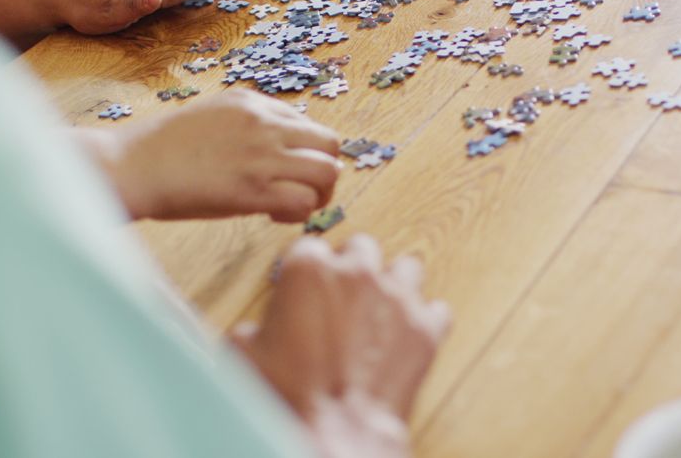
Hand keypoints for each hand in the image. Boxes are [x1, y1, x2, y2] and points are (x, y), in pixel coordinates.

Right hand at [81, 89, 340, 221]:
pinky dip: (298, 214)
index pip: (308, 125)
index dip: (303, 153)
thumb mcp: (211, 116)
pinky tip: (274, 216)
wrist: (131, 165)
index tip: (282, 172)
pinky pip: (305, 201)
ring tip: (290, 206)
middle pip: (330, 145)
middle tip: (302, 192)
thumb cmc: (163, 149)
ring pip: (326, 173)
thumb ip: (247, 124)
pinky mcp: (253, 189)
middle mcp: (264, 123)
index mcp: (253, 102)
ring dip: (317, 195)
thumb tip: (276, 148)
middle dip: (324, 172)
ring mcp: (261, 155)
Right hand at [232, 236, 450, 457]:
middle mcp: (357, 274)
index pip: (309, 246)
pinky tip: (408, 335)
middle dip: (353, 267)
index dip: (306, 269)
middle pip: (361, 246)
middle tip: (344, 296)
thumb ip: (253, 329)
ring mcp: (397, 298)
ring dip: (394, 283)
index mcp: (309, 270)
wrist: (334, 436)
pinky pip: (435, 308)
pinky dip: (424, 320)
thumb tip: (254, 334)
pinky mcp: (426, 328)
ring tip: (382, 307)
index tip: (305, 284)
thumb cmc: (290, 398)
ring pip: (406, 267)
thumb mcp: (245, 355)